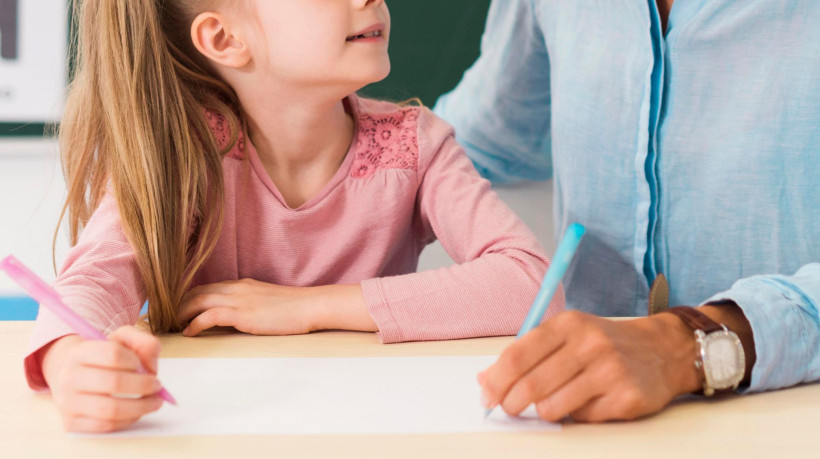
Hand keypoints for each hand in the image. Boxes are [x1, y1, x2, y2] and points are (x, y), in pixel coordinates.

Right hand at [40, 326, 163, 432]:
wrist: (73, 374)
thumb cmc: (104, 357)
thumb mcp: (123, 339)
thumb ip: (144, 342)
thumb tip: (151, 367)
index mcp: (81, 352)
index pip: (113, 354)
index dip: (135, 360)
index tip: (141, 365)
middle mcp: (69, 377)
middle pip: (114, 382)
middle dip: (144, 385)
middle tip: (157, 385)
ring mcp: (68, 402)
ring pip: (111, 409)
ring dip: (141, 406)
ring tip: (154, 401)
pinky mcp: (72, 422)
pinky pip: (106, 426)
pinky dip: (128, 420)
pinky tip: (137, 412)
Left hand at [177, 279, 376, 336]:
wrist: (310, 306)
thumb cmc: (293, 308)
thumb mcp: (265, 301)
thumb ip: (248, 305)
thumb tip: (234, 317)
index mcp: (240, 284)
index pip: (204, 287)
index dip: (186, 298)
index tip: (175, 309)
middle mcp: (235, 287)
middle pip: (195, 291)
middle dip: (177, 304)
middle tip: (165, 319)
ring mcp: (238, 299)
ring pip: (197, 301)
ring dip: (180, 314)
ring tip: (171, 327)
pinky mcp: (241, 313)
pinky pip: (209, 316)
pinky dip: (195, 323)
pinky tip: (189, 333)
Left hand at [478, 310, 701, 422]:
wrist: (663, 350)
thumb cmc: (603, 344)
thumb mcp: (566, 335)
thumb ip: (526, 354)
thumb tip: (484, 380)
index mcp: (568, 324)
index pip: (518, 356)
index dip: (496, 381)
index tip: (486, 396)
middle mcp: (589, 344)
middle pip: (531, 385)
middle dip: (511, 403)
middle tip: (509, 408)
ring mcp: (610, 371)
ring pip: (552, 407)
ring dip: (544, 411)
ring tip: (553, 402)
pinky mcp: (627, 397)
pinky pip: (581, 418)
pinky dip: (576, 415)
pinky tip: (588, 402)